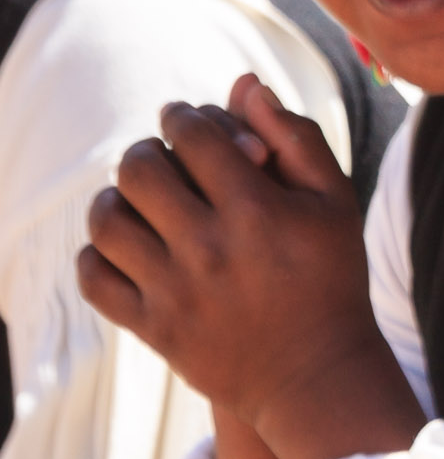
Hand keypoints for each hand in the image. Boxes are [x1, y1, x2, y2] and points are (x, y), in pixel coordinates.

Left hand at [78, 75, 423, 458]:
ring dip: (116, 199)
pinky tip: (126, 248)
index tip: (185, 121)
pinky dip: (97, 254)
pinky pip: (94, 276)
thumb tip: (245, 83)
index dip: (183, 116)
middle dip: (148, 151)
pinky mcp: (154, 327)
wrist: (316, 374)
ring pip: (107, 219)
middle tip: (162, 159)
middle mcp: (212, 248)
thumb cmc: (331, 279)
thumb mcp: (335, 203)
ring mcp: (177, 291)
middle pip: (140, 168)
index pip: (193, 134)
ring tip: (138, 202)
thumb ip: (296, 136)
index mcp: (259, 211)